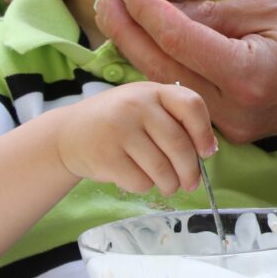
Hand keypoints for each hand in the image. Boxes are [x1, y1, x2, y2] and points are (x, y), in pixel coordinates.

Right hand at [54, 81, 216, 194]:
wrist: (68, 133)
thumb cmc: (118, 122)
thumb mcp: (145, 107)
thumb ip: (175, 120)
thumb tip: (208, 150)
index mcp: (153, 91)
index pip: (192, 106)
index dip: (204, 133)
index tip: (207, 153)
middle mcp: (137, 105)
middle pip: (179, 144)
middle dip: (190, 171)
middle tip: (191, 183)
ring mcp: (119, 130)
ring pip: (162, 168)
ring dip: (170, 184)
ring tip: (168, 185)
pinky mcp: (106, 156)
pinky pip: (140, 181)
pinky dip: (145, 186)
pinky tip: (137, 178)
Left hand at [95, 0, 276, 141]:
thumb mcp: (276, 9)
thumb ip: (219, 14)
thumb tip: (171, 9)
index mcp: (250, 75)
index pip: (179, 40)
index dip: (146, 10)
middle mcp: (236, 110)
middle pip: (164, 70)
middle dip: (129, 33)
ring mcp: (235, 127)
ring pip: (172, 88)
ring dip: (142, 53)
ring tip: (121, 18)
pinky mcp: (237, 131)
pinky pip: (191, 99)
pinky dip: (169, 71)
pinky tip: (154, 46)